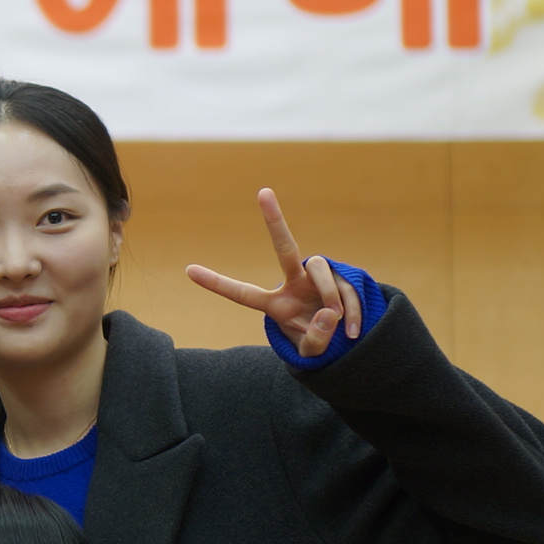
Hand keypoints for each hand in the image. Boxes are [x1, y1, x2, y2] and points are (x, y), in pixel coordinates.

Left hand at [184, 189, 364, 357]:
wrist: (347, 342)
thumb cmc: (319, 343)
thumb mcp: (312, 352)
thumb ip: (315, 338)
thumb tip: (328, 312)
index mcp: (275, 304)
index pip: (243, 293)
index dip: (217, 284)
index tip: (189, 270)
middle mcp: (294, 283)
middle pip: (285, 248)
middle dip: (275, 220)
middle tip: (264, 191)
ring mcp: (318, 277)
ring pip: (321, 271)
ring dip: (331, 298)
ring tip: (339, 325)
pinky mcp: (343, 277)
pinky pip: (347, 288)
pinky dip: (352, 311)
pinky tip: (354, 331)